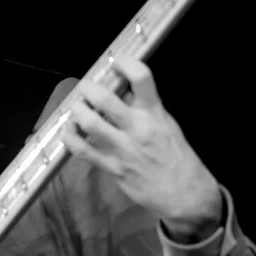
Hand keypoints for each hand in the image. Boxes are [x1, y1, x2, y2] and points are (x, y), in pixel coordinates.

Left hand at [61, 55, 223, 241]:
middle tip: (87, 88)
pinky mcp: (111, 167)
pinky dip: (70, 136)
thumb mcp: (167, 124)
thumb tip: (122, 90)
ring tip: (78, 107)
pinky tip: (70, 130)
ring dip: (78, 110)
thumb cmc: (177, 156)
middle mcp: (137, 127)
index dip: (125, 62)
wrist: (184, 194)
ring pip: (89, 122)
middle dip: (89, 88)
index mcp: (155, 113)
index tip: (117, 61)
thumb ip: (145, 107)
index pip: (141, 77)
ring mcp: (122, 148)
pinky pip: (82, 149)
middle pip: (104, 98)